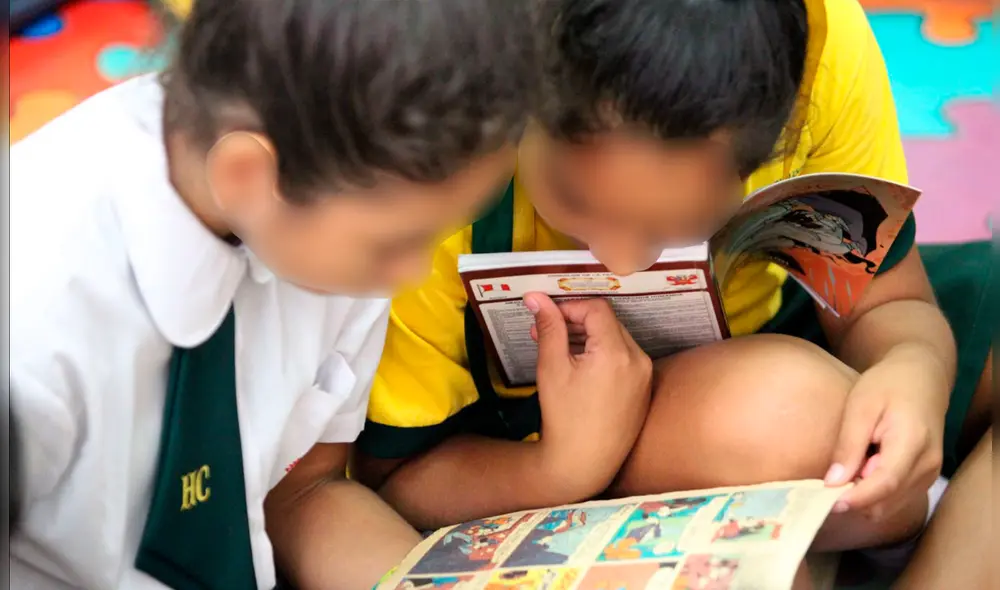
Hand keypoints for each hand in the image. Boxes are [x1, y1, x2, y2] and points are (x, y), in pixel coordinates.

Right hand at [525, 293, 652, 496]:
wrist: (584, 465)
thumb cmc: (564, 417)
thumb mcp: (552, 367)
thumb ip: (549, 327)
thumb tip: (537, 297)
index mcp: (616, 352)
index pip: (596, 309)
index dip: (569, 308)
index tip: (546, 318)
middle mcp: (638, 359)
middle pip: (608, 323)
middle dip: (577, 323)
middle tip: (546, 332)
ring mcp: (645, 375)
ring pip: (616, 340)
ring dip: (590, 338)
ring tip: (559, 351)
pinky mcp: (644, 390)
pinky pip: (624, 359)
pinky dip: (603, 355)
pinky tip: (580, 369)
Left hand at [824, 353, 947, 520]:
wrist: (922, 378)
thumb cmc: (887, 385)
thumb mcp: (861, 407)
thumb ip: (849, 445)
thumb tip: (832, 482)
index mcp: (913, 443)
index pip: (885, 483)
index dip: (856, 497)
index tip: (828, 501)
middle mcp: (927, 465)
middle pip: (887, 502)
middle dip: (856, 500)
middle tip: (830, 483)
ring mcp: (929, 474)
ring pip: (890, 506)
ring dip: (865, 498)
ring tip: (850, 468)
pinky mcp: (925, 478)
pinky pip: (896, 499)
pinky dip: (875, 494)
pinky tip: (862, 471)